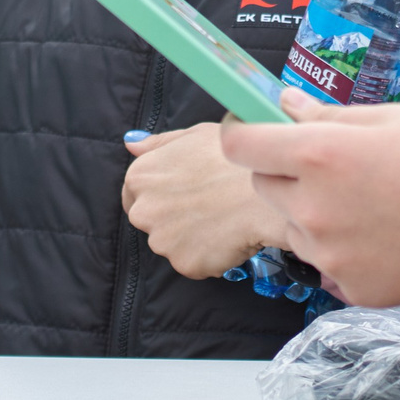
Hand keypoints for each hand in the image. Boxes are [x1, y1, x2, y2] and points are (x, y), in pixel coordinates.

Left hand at [122, 122, 284, 278]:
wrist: (268, 189)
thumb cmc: (236, 156)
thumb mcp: (195, 135)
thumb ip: (158, 143)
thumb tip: (132, 145)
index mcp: (140, 177)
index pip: (133, 195)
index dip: (159, 194)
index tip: (182, 195)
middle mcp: (143, 211)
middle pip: (153, 222)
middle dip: (174, 218)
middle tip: (209, 205)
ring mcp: (163, 242)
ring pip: (174, 244)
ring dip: (194, 238)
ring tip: (225, 218)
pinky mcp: (185, 264)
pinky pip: (196, 263)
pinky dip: (211, 255)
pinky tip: (231, 235)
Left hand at [219, 91, 399, 307]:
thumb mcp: (392, 119)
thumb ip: (327, 115)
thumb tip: (283, 105)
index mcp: (320, 156)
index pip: (240, 146)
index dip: (241, 133)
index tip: (253, 130)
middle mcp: (314, 208)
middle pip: (264, 187)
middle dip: (284, 172)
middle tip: (332, 165)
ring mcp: (330, 255)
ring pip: (294, 228)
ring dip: (312, 213)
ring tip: (369, 203)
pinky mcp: (351, 288)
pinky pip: (328, 262)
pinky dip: (344, 248)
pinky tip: (386, 235)